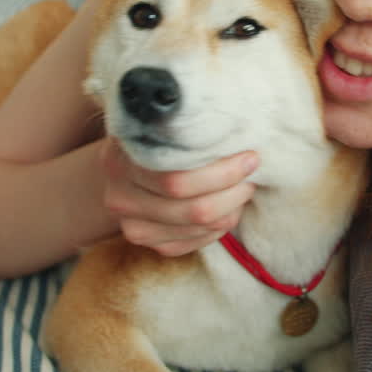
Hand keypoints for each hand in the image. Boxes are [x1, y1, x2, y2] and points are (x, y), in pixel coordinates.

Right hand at [98, 138, 258, 256]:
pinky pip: (198, 242)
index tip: (248, 156)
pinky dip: (221, 225)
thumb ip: (182, 130)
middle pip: (193, 208)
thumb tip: (236, 132)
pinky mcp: (154, 245)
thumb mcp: (155, 126)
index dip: (221, 172)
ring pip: (200, 227)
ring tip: (243, 186)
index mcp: (120, 164)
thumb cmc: (149, 140)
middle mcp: (121, 200)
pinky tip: (228, 206)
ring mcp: (135, 228)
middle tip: (251, 173)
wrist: (120, 171)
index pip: (177, 179)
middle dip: (232, 191)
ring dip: (232, 208)